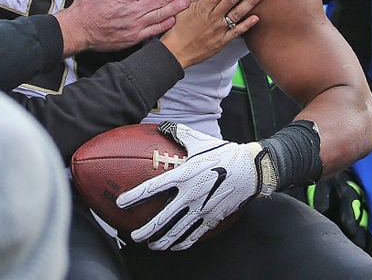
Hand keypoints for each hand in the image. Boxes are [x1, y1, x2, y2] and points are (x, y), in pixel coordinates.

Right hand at [55, 0, 189, 54]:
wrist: (78, 29)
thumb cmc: (87, 6)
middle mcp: (133, 9)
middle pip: (160, 0)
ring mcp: (134, 25)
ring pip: (160, 15)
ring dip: (175, 8)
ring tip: (186, 3)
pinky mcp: (133, 38)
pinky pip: (153, 31)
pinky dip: (164, 25)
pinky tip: (172, 20)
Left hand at [116, 121, 261, 249]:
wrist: (251, 169)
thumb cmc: (223, 152)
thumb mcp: (199, 140)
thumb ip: (179, 133)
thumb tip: (163, 125)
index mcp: (184, 174)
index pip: (152, 188)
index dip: (134, 197)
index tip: (120, 203)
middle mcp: (190, 194)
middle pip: (162, 218)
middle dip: (145, 230)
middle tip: (133, 236)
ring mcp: (202, 209)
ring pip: (177, 231)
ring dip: (162, 240)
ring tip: (151, 245)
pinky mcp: (212, 218)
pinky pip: (194, 234)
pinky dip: (182, 243)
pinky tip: (174, 246)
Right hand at [160, 0, 261, 68]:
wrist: (176, 52)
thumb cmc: (177, 30)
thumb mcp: (183, 9)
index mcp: (204, 7)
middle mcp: (213, 17)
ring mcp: (219, 29)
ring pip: (237, 13)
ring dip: (249, 3)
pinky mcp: (222, 41)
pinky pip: (236, 32)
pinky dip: (247, 25)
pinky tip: (256, 18)